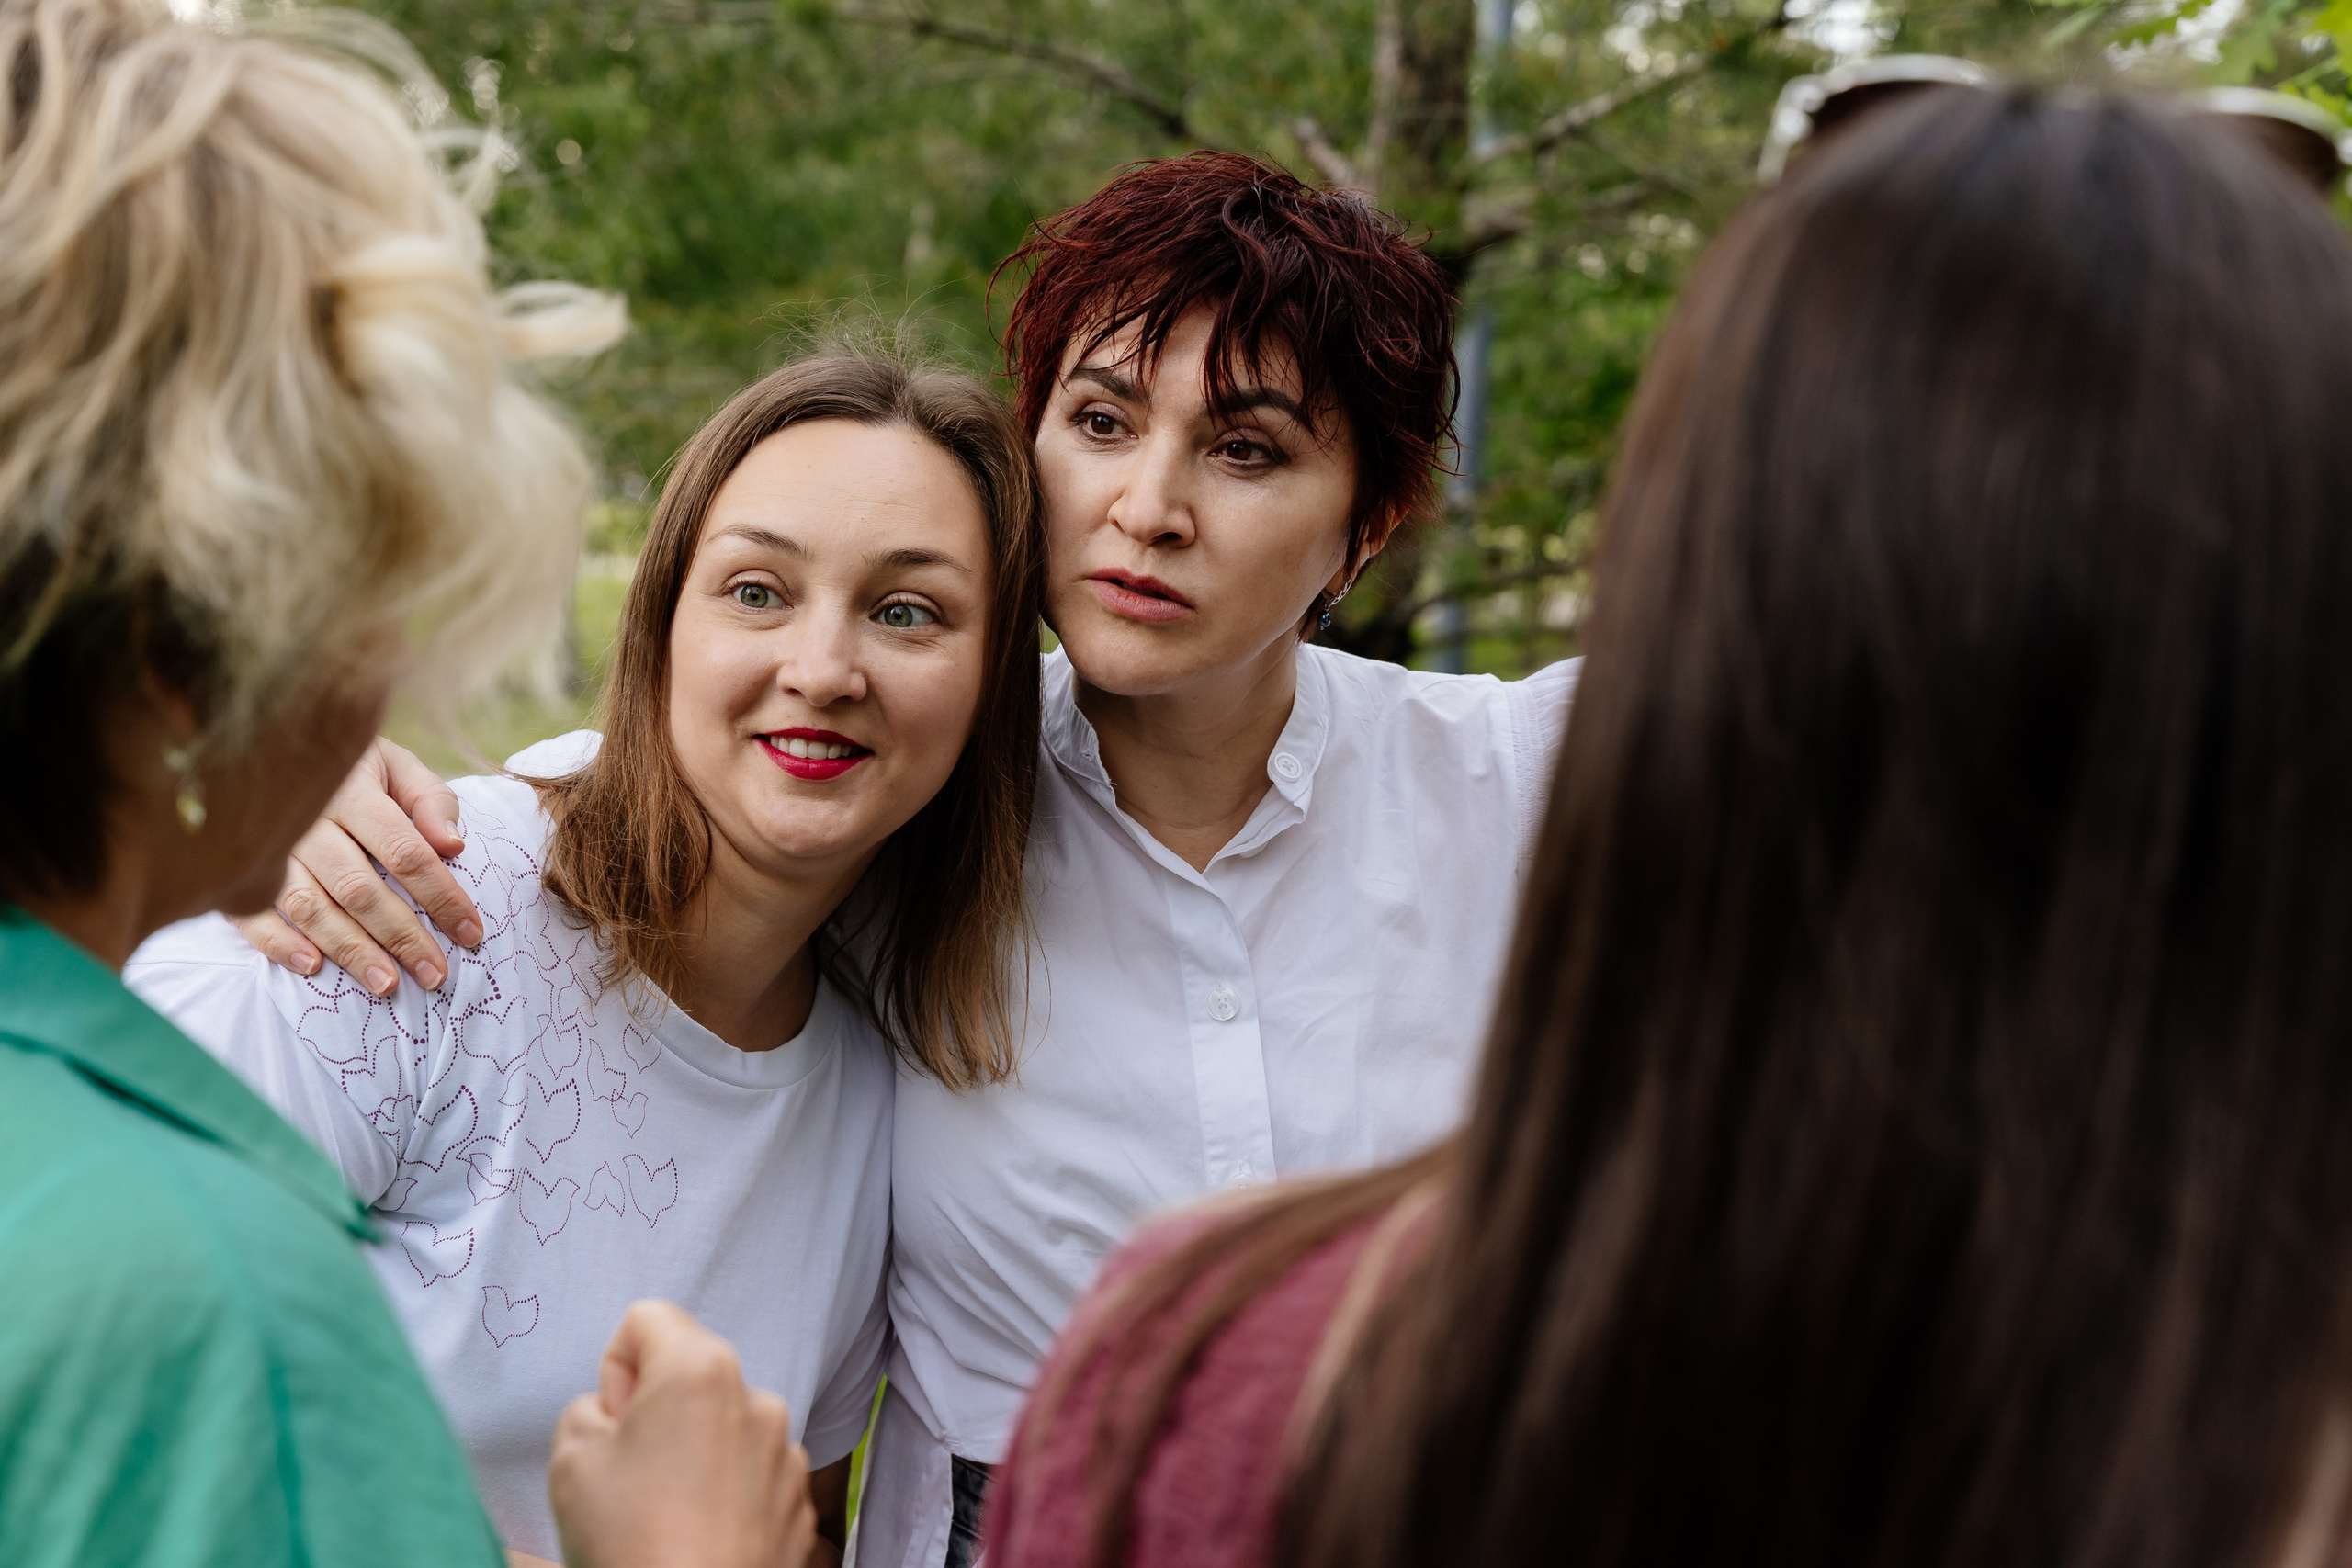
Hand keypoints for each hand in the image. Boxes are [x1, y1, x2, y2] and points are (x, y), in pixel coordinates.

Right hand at [230, 736, 481, 993]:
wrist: (275, 754)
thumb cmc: (356, 770)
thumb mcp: (400, 769)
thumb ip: (431, 802)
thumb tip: (453, 845)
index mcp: (353, 792)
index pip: (405, 851)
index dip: (441, 895)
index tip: (471, 933)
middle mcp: (307, 823)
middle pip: (359, 888)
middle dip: (401, 936)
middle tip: (435, 975)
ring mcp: (270, 850)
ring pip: (311, 907)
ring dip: (350, 949)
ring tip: (386, 984)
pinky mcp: (240, 872)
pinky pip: (252, 913)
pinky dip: (280, 942)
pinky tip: (312, 967)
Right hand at [549, 1301, 816, 1567]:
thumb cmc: (632, 1541)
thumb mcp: (570, 1460)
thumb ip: (587, 1411)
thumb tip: (615, 1416)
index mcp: (701, 1369)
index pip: (647, 1319)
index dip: (614, 1370)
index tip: (610, 1425)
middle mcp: (757, 1398)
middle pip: (691, 1378)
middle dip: (656, 1415)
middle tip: (629, 1476)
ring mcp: (786, 1453)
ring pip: (723, 1430)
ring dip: (694, 1458)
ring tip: (664, 1518)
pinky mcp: (801, 1504)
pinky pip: (752, 1477)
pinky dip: (725, 1498)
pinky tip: (699, 1538)